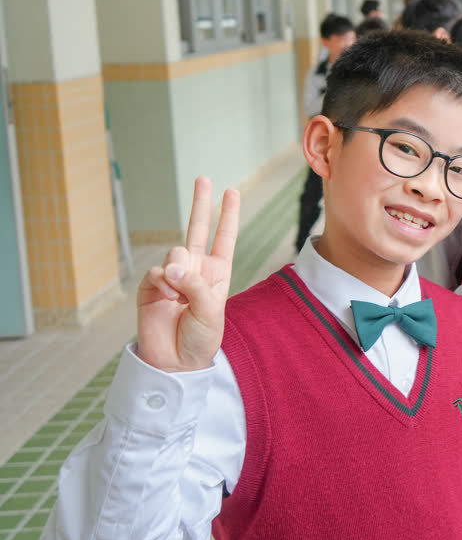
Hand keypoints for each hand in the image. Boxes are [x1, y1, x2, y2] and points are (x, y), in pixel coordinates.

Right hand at [136, 177, 239, 372]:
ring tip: (180, 297)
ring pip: (177, 252)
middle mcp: (195, 269)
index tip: (231, 191)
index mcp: (217, 273)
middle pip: (198, 229)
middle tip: (203, 178)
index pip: (224, 238)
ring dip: (180, 273)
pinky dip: (163, 284)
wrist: (175, 361)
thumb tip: (171, 267)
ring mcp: (173, 275)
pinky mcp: (152, 285)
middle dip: (201, 203)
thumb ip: (195, 286)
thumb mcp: (211, 311)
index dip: (228, 215)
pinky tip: (165, 299)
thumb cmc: (201, 338)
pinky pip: (158, 271)